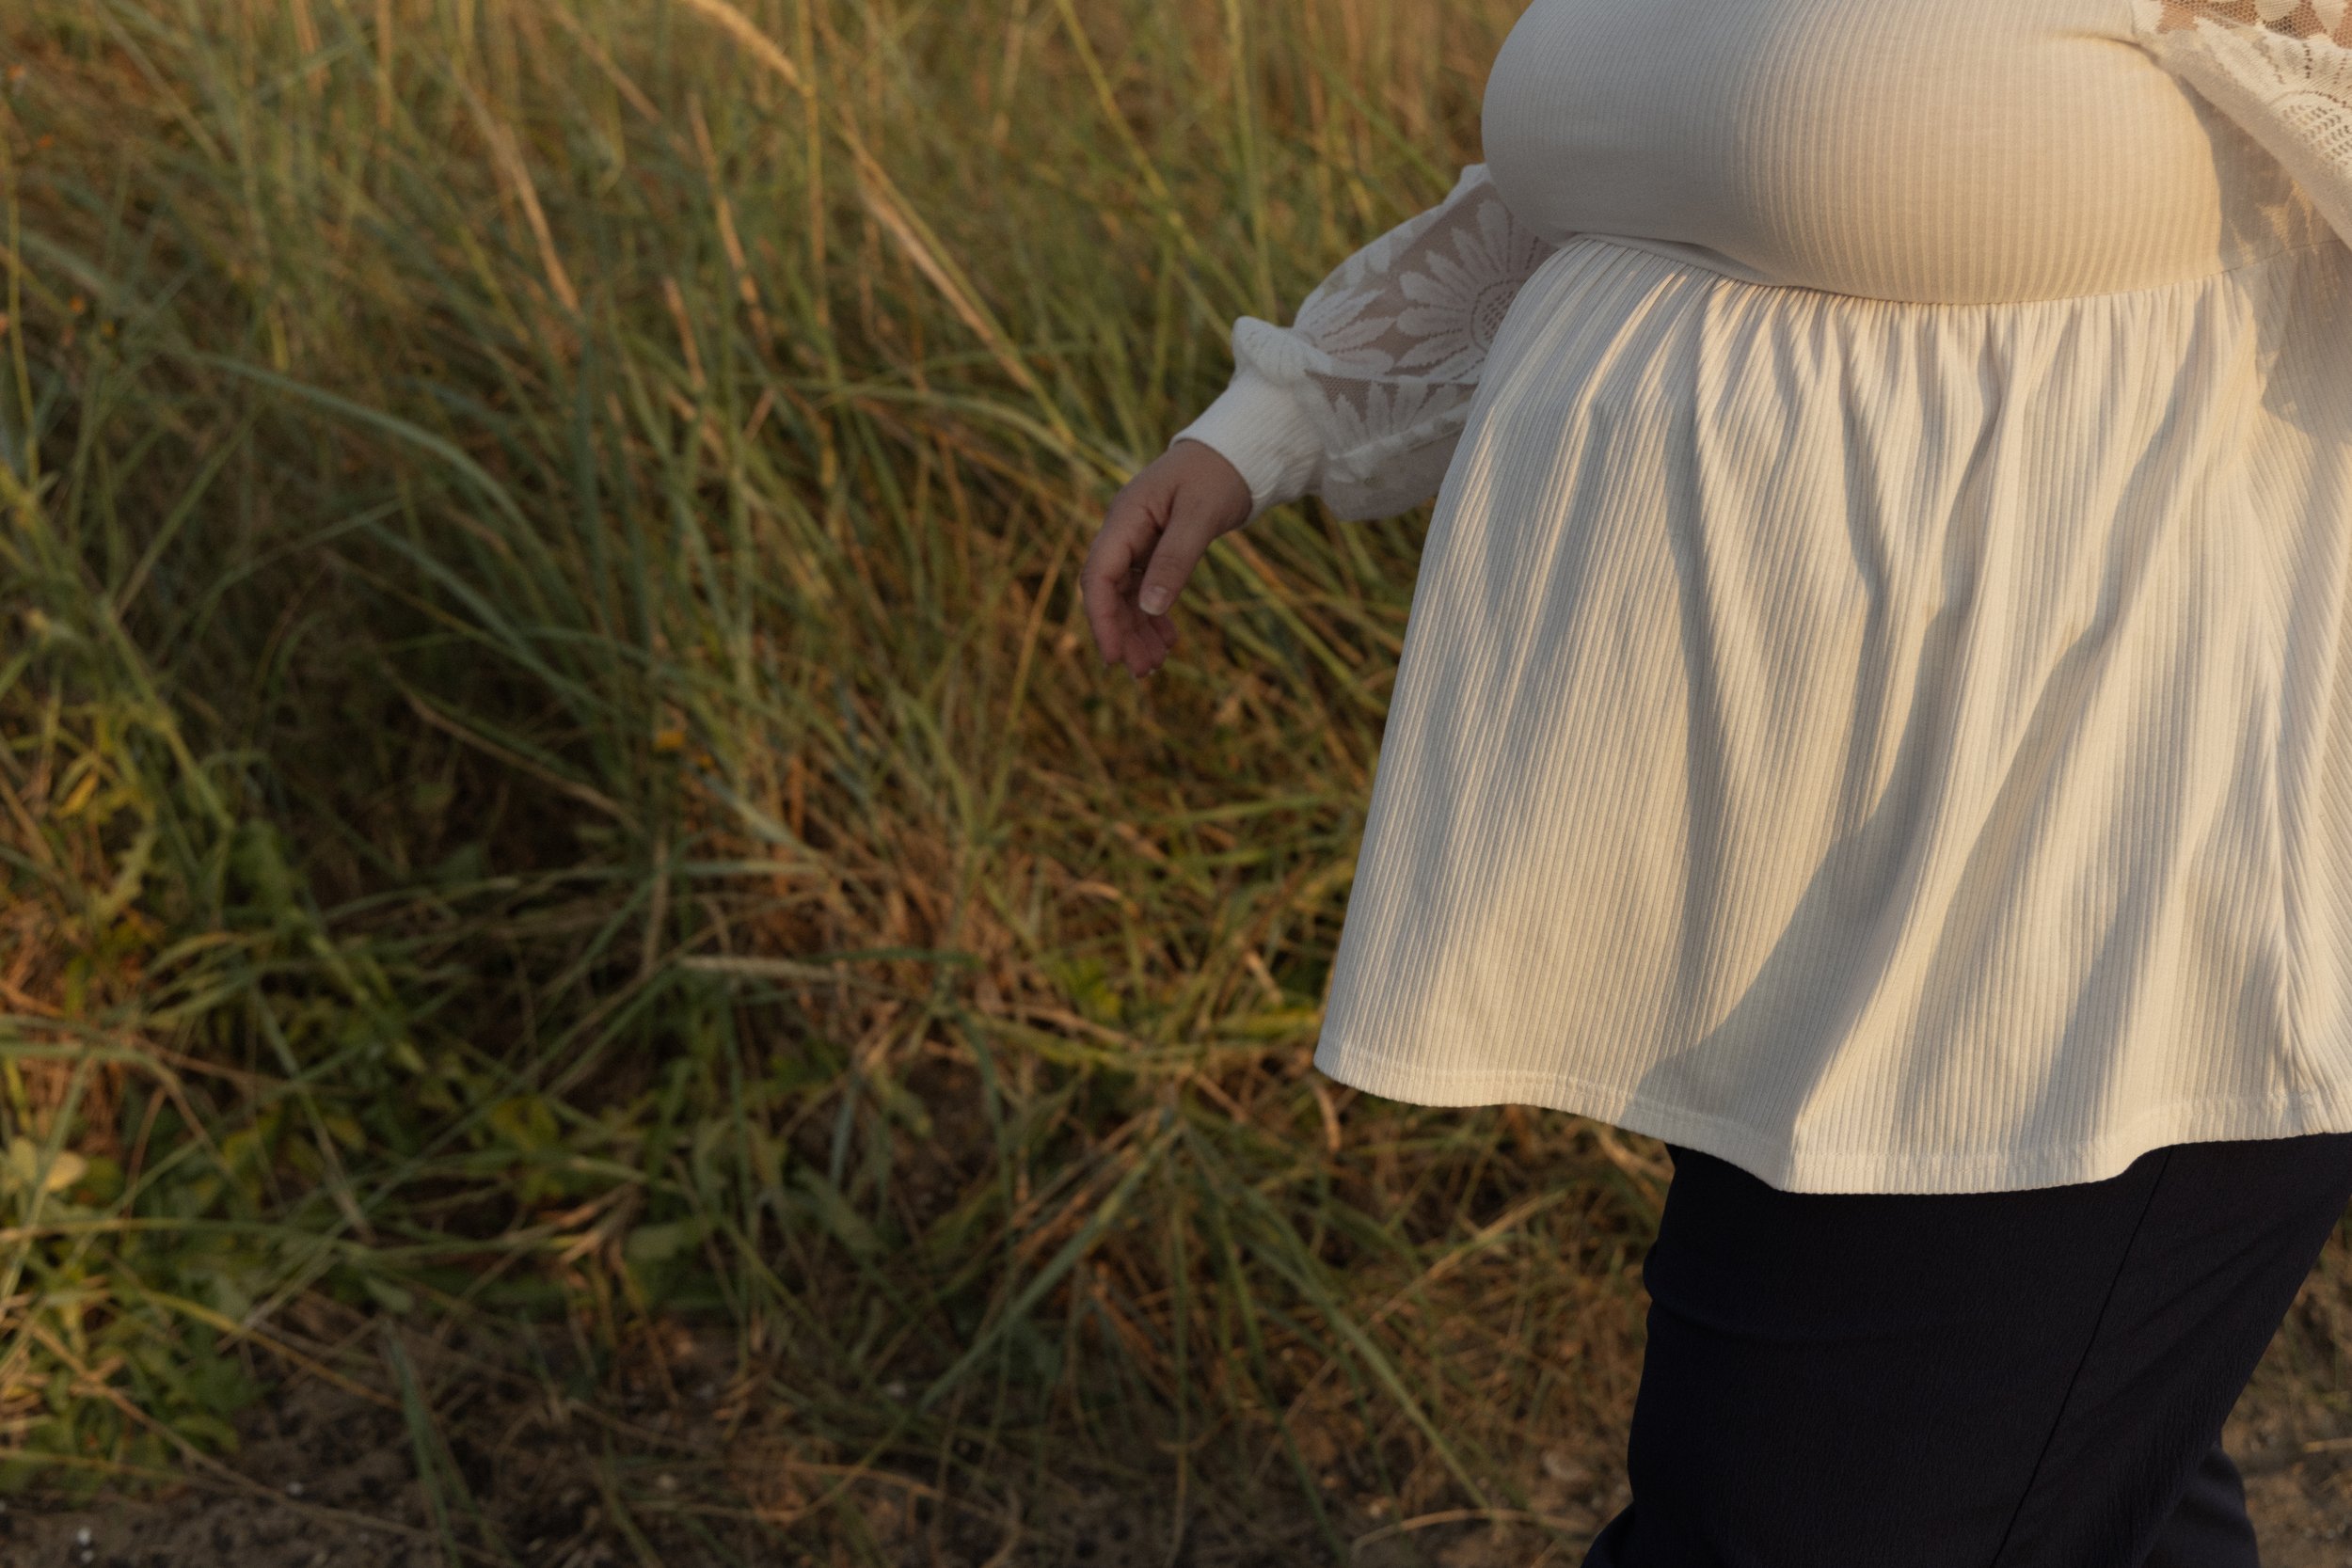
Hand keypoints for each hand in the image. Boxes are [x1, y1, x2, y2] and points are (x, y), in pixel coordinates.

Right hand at [1081, 439, 1254, 679]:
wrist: (1238, 450)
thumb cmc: (1219, 474)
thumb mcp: (1201, 516)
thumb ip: (1175, 559)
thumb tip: (1151, 608)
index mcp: (1125, 517)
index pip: (1100, 575)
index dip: (1102, 619)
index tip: (1113, 657)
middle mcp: (1125, 530)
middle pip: (1109, 591)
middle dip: (1122, 633)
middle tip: (1143, 673)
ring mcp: (1138, 539)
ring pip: (1127, 595)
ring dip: (1137, 630)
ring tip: (1156, 665)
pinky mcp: (1155, 547)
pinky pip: (1145, 588)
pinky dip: (1154, 616)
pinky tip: (1169, 640)